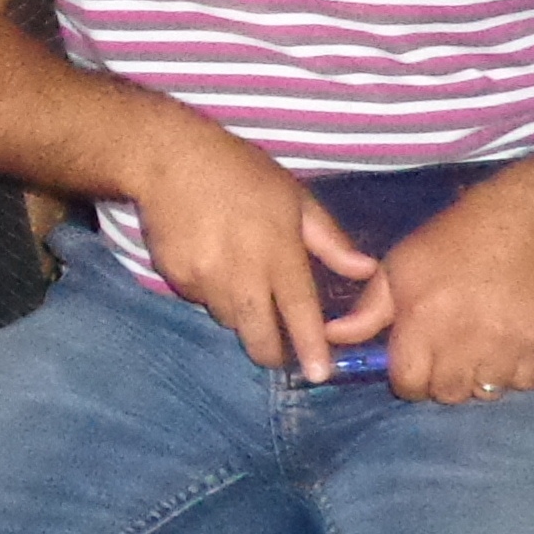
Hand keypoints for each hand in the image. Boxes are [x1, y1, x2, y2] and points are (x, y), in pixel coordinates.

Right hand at [128, 116, 381, 380]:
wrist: (168, 159)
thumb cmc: (241, 173)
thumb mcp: (294, 196)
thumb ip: (330, 240)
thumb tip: (366, 270)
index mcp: (276, 250)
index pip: (298, 310)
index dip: (310, 346)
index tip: (320, 375)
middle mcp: (240, 271)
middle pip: (257, 334)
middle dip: (271, 351)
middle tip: (277, 350)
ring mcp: (203, 278)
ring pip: (228, 319)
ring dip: (240, 312)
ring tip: (239, 278)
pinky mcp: (175, 277)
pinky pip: (199, 300)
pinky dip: (210, 292)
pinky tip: (209, 260)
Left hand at [321, 169, 533, 404]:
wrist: (526, 219)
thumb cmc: (454, 238)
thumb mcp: (400, 265)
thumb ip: (368, 309)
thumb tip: (332, 335)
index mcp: (421, 324)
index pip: (408, 385)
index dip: (409, 379)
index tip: (417, 362)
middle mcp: (461, 343)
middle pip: (447, 394)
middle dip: (442, 381)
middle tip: (449, 355)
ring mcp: (505, 347)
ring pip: (486, 392)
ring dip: (479, 378)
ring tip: (480, 352)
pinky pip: (526, 382)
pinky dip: (517, 373)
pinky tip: (511, 349)